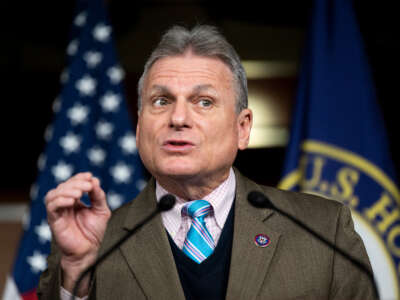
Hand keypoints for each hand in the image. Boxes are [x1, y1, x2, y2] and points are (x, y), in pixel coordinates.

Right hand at [45, 172, 110, 293]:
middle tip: (87, 186)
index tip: (90, 176)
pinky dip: (61, 200)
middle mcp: (65, 204)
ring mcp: (58, 212)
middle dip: (76, 183)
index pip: (73, 183)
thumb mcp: (101, 210)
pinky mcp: (54, 220)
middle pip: (63, 186)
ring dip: (67, 190)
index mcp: (75, 200)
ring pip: (54, 194)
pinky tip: (72, 200)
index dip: (80, 177)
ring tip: (80, 193)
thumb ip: (98, 196)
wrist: (89, 251)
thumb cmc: (94, 232)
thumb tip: (94, 181)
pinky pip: (51, 206)